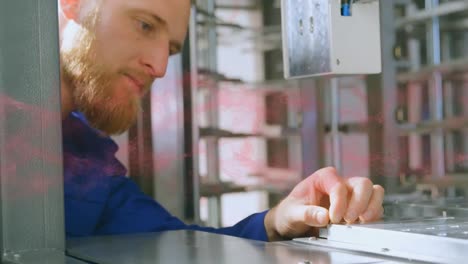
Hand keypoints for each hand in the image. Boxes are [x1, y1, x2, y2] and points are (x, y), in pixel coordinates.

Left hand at [264, 167, 383, 240]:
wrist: (292, 221)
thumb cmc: (291, 211)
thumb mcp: (292, 213)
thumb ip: (306, 213)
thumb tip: (323, 216)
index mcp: (323, 177)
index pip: (339, 185)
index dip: (339, 203)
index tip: (333, 218)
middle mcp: (341, 182)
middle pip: (363, 184)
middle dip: (359, 203)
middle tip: (348, 220)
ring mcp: (351, 194)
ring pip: (374, 192)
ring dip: (371, 207)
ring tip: (361, 221)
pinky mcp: (358, 207)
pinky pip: (375, 207)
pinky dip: (373, 216)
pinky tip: (361, 225)